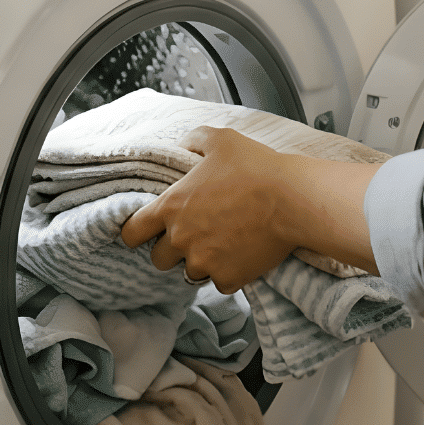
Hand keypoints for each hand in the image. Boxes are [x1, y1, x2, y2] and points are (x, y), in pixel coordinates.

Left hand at [119, 126, 381, 292]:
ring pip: (191, 273)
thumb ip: (194, 140)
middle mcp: (181, 239)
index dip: (137, 233)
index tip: (147, 232)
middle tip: (195, 236)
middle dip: (172, 250)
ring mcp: (204, 262)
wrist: (292, 200)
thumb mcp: (220, 140)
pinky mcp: (229, 278)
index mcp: (171, 207)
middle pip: (159, 259)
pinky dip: (229, 274)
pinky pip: (220, 283)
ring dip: (201, 263)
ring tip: (223, 244)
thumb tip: (184, 143)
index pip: (131, 233)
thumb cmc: (256, 168)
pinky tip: (242, 255)